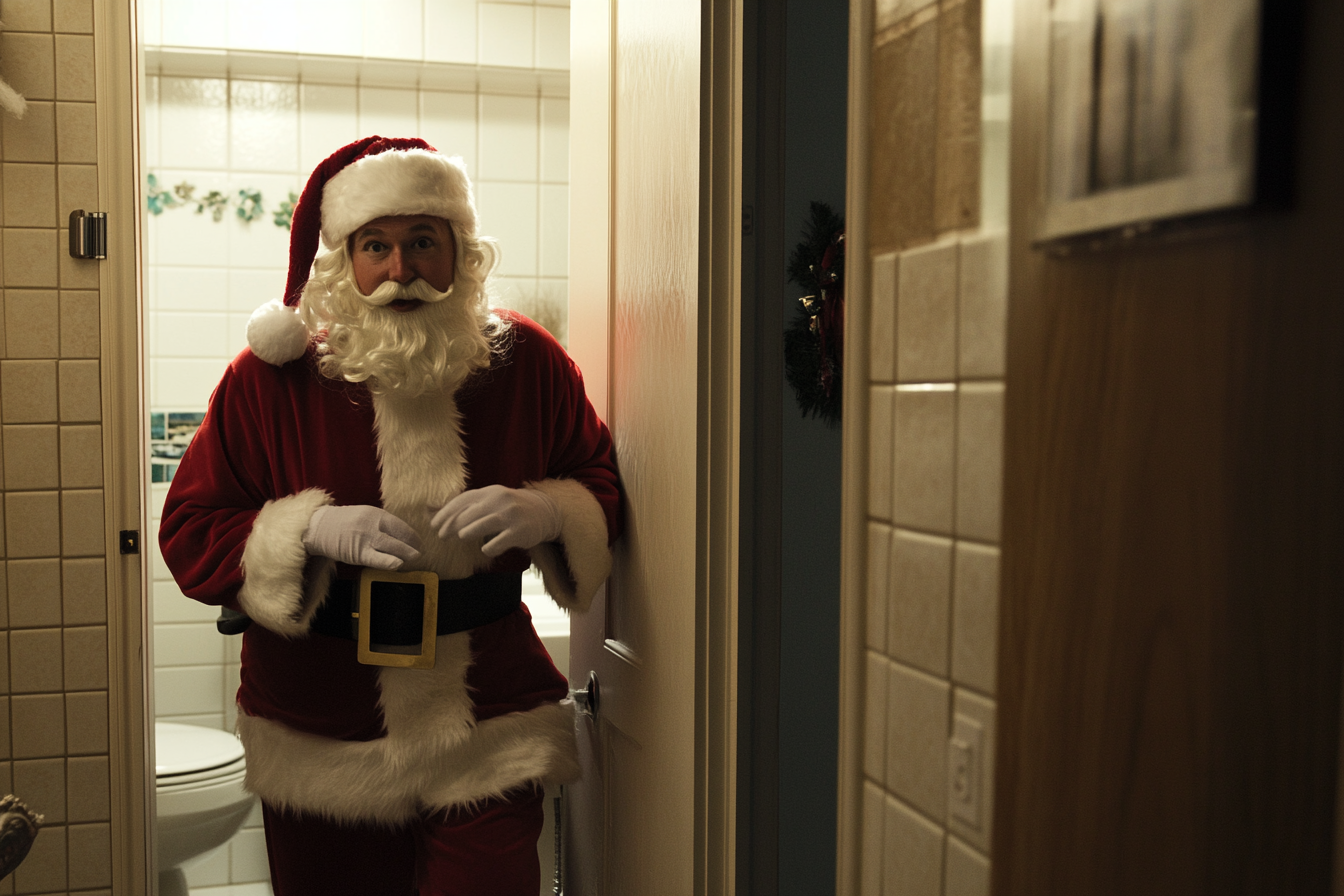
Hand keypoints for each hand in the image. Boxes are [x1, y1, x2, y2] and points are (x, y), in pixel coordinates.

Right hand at [301, 505, 421, 569]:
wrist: (317, 527)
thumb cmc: (341, 523)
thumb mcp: (363, 516)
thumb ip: (379, 523)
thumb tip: (398, 534)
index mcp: (374, 514)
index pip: (399, 525)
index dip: (411, 534)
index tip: (418, 541)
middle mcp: (371, 524)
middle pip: (398, 535)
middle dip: (412, 544)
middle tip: (420, 551)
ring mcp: (364, 538)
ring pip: (391, 546)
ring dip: (406, 552)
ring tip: (414, 557)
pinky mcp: (357, 552)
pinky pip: (377, 558)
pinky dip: (389, 561)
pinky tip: (398, 564)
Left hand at [430, 485, 561, 557]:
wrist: (544, 512)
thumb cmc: (508, 509)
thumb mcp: (487, 502)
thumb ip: (461, 506)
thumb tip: (428, 508)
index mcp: (489, 492)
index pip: (463, 500)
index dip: (446, 512)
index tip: (434, 525)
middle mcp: (500, 500)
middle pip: (471, 512)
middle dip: (454, 525)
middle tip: (443, 536)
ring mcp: (511, 515)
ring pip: (484, 523)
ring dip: (469, 531)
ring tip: (461, 536)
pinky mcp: (520, 531)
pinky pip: (500, 541)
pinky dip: (490, 546)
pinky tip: (486, 549)